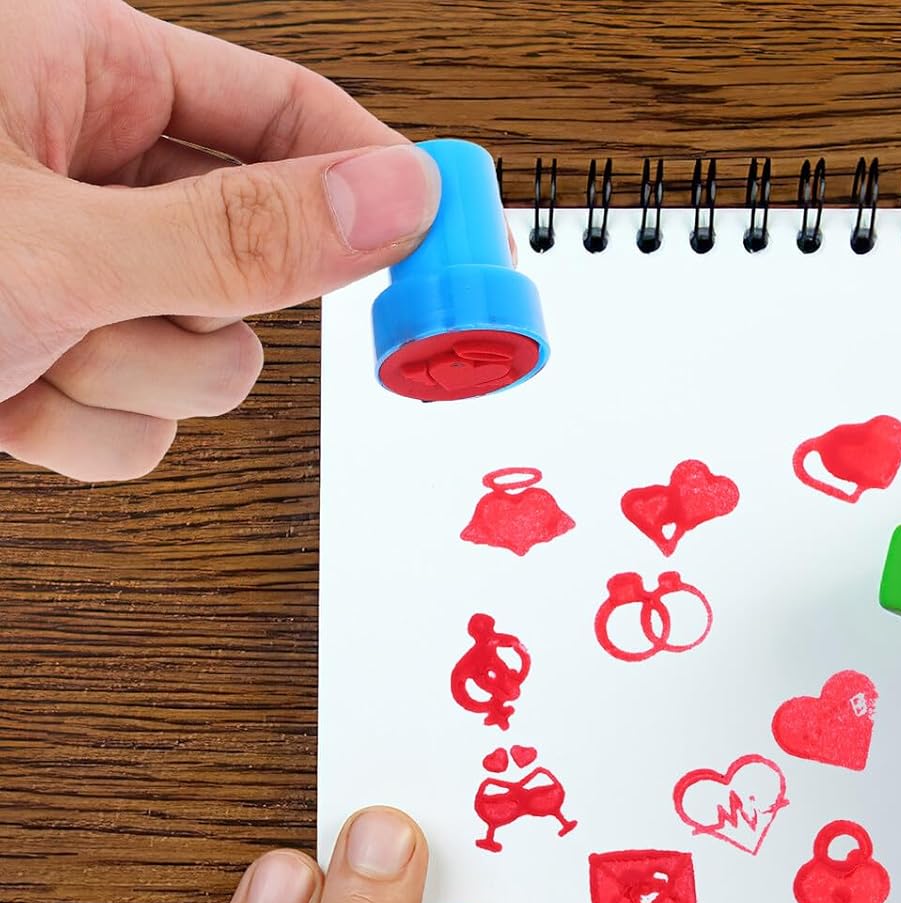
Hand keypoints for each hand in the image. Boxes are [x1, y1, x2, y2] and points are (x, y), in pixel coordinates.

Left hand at [0, 0, 439, 482]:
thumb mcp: (59, 244)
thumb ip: (240, 234)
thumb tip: (393, 203)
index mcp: (87, 76)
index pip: (289, 111)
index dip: (380, 180)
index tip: (457, 244)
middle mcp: (92, 171)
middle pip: (261, 257)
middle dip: (197, 307)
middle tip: (144, 294)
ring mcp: (80, 276)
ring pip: (212, 361)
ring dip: (130, 380)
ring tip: (26, 345)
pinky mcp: (61, 365)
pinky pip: (147, 428)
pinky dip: (83, 430)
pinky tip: (4, 395)